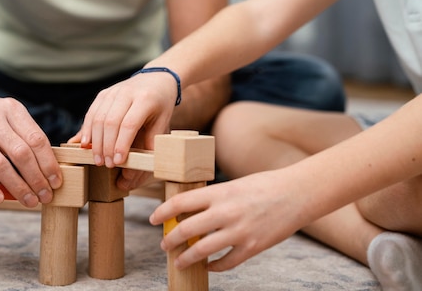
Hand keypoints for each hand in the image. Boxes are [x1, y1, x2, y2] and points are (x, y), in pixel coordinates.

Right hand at [0, 96, 61, 206]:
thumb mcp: (10, 116)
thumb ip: (27, 137)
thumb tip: (49, 169)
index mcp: (11, 109)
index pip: (36, 139)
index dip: (49, 163)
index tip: (56, 181)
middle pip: (20, 153)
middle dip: (37, 179)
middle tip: (45, 195)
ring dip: (17, 187)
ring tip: (29, 200)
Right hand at [73, 71, 176, 168]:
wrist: (156, 78)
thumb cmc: (161, 104)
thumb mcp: (163, 122)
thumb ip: (151, 142)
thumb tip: (136, 167)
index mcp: (145, 99)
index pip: (129, 124)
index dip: (121, 144)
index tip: (118, 162)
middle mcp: (126, 92)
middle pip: (111, 122)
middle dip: (106, 146)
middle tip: (106, 164)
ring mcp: (113, 91)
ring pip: (98, 118)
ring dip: (95, 141)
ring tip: (97, 159)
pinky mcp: (103, 94)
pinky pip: (92, 112)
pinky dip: (87, 129)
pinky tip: (86, 144)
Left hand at [149, 171, 306, 270]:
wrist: (297, 193)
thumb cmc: (264, 185)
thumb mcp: (232, 185)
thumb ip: (212, 198)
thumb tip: (189, 211)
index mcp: (219, 193)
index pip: (180, 202)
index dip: (162, 212)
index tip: (153, 219)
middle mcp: (226, 212)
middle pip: (186, 229)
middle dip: (170, 239)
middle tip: (164, 244)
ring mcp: (239, 231)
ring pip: (202, 250)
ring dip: (186, 258)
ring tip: (179, 260)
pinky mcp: (252, 247)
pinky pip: (226, 263)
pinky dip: (214, 266)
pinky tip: (209, 266)